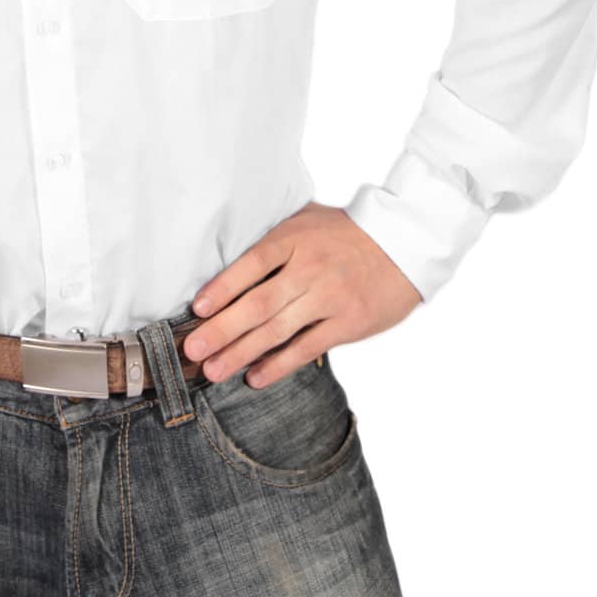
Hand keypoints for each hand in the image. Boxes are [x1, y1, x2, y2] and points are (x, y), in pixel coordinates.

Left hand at [183, 201, 422, 388]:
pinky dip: (280, 365)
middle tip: (192, 350)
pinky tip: (255, 378)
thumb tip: (227, 254)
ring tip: (213, 370)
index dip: (223, 286)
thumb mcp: (307, 219)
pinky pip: (308, 348)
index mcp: (295, 239)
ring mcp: (330, 298)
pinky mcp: (348, 323)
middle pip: (259, 304)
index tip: (198, 308)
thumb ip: (273, 237)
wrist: (405, 244)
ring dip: (242, 353)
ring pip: (278, 330)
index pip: (252, 263)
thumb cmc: (346, 232)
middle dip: (222, 330)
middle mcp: (310, 269)